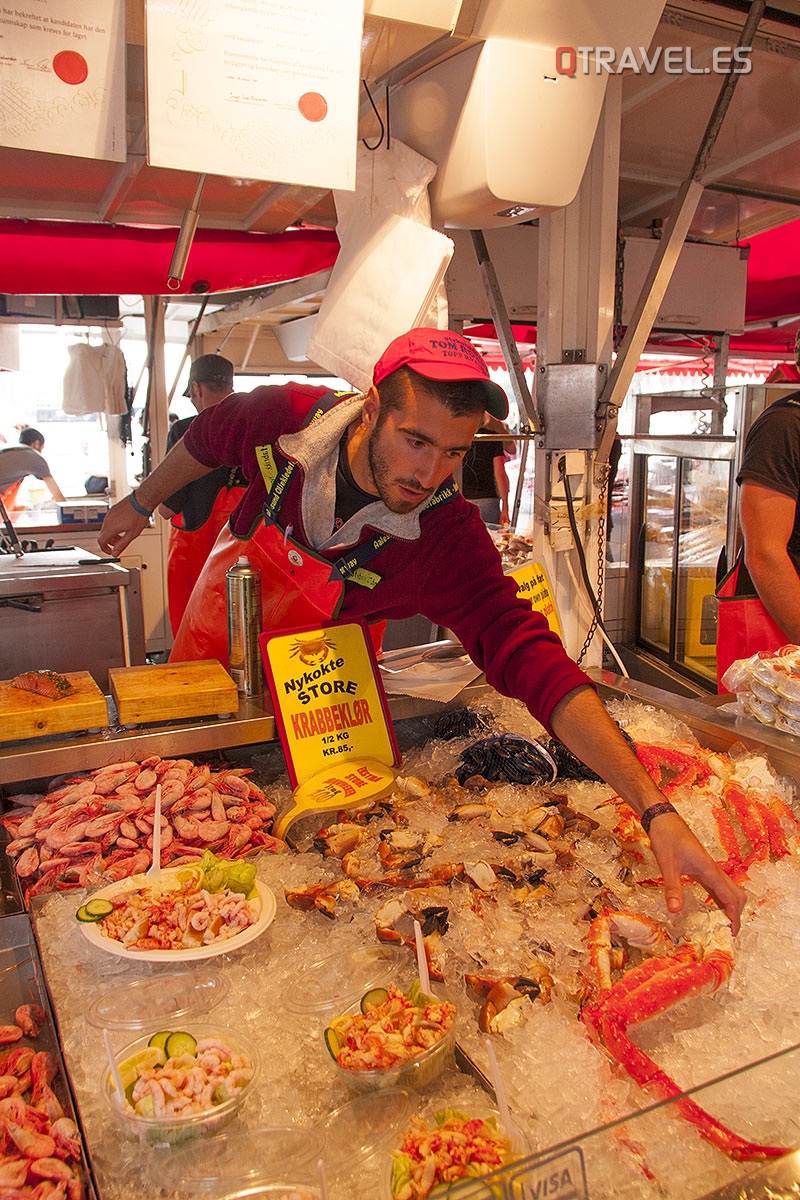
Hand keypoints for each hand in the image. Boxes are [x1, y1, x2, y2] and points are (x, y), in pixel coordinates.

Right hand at [98, 497, 149, 555]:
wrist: (142, 501)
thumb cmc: (139, 516)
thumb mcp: (132, 534)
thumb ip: (122, 545)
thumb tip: (116, 553)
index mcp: (111, 527)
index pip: (101, 541)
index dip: (104, 549)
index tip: (110, 551)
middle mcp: (108, 520)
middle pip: (103, 535)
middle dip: (111, 542)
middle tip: (119, 544)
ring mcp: (110, 514)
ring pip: (106, 527)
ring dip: (113, 534)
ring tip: (123, 535)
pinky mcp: (113, 509)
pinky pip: (110, 521)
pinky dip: (114, 527)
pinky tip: (124, 526)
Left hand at [648, 812, 745, 933]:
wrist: (663, 819)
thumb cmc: (667, 838)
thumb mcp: (667, 864)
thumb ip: (672, 888)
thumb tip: (675, 911)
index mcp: (710, 870)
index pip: (730, 897)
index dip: (734, 916)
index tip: (732, 933)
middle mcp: (713, 870)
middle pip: (736, 894)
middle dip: (737, 913)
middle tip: (729, 932)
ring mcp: (708, 869)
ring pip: (728, 890)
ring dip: (730, 907)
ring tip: (723, 925)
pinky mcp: (701, 868)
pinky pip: (716, 887)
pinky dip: (720, 900)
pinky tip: (712, 909)